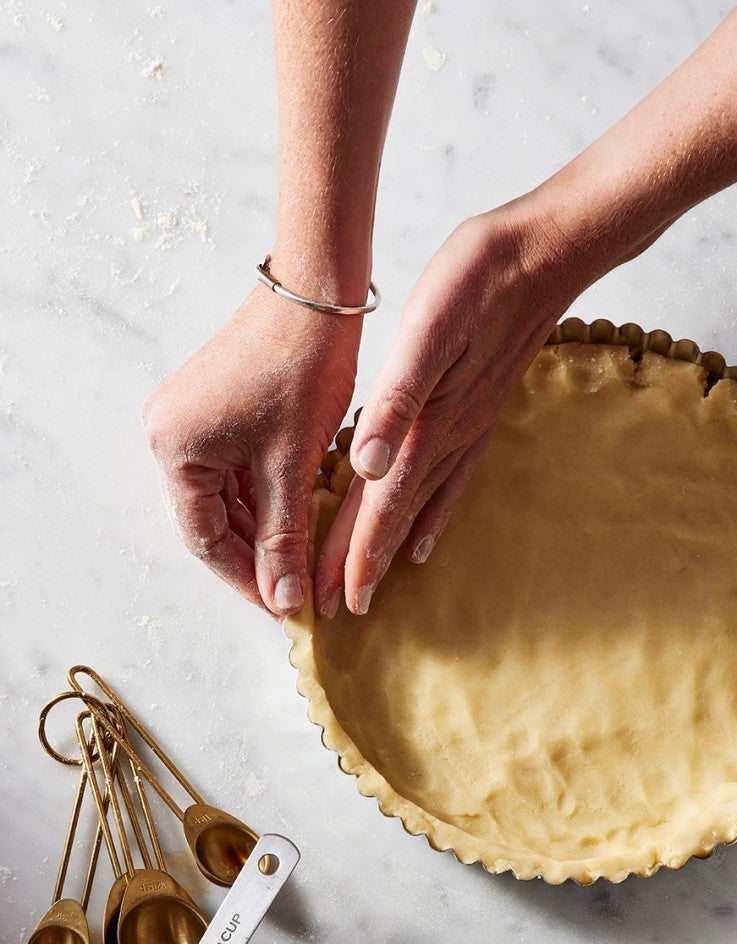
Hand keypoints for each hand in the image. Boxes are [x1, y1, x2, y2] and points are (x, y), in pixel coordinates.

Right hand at [143, 286, 361, 615]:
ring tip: (302, 564)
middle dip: (257, 558)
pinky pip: (239, 470)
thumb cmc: (302, 371)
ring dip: (265, 530)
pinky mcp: (220, 408)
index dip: (248, 580)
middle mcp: (171, 433)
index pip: (205, 539)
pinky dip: (268, 497)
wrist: (318, 294)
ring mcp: (194, 419)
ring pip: (229, 498)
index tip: (286, 609)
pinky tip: (298, 519)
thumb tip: (284, 601)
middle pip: (213, 520)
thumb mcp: (292, 465)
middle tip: (297, 594)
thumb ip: (284, 537)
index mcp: (174, 448)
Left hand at [314, 203, 581, 617]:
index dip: (355, 554)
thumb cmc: (480, 280)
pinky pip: (453, 478)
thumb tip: (364, 466)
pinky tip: (428, 530)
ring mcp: (468, 427)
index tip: (334, 602)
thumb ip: (397, 400)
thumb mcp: (430, 327)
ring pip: (422, 503)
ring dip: (396, 545)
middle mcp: (449, 436)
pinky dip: (434, 512)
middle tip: (339, 609)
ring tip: (379, 581)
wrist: (545, 253)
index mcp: (427, 422)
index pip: (382, 505)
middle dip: (365, 562)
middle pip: (398, 515)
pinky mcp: (478, 411)